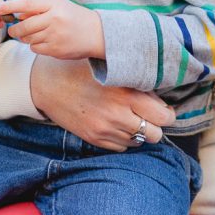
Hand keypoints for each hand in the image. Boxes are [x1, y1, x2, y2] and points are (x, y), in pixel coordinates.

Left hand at [0, 0, 103, 59]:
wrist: (97, 34)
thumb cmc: (75, 17)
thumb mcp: (59, 6)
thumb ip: (38, 8)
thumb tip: (17, 15)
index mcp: (55, 4)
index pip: (27, 4)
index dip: (10, 6)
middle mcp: (54, 19)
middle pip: (23, 26)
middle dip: (15, 29)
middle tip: (14, 30)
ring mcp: (55, 36)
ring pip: (28, 39)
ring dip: (27, 37)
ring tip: (37, 34)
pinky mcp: (55, 50)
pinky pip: (35, 49)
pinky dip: (36, 46)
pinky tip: (46, 41)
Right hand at [30, 55, 176, 150]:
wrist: (47, 83)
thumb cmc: (82, 69)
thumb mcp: (112, 67)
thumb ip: (136, 80)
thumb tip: (160, 94)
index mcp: (126, 93)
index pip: (163, 116)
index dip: (168, 114)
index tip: (164, 109)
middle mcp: (118, 115)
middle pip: (155, 135)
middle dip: (156, 126)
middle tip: (151, 115)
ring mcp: (105, 130)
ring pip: (138, 142)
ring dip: (140, 132)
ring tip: (132, 118)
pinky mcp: (93, 138)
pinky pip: (120, 147)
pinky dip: (124, 138)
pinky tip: (118, 124)